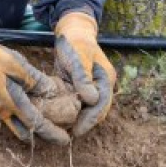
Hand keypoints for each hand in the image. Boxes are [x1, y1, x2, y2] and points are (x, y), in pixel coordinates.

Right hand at [0, 30, 70, 144]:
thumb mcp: (14, 63)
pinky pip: (11, 116)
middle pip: (28, 130)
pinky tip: (32, 106)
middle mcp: (5, 110)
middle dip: (45, 133)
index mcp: (12, 102)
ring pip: (19, 125)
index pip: (37, 123)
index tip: (65, 140)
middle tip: (60, 130)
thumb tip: (50, 91)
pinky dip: (24, 116)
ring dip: (34, 125)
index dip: (52, 133)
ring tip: (50, 120)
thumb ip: (33, 79)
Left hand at [54, 12, 116, 136]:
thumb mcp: (78, 57)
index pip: (102, 104)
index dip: (91, 119)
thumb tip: (91, 100)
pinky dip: (71, 111)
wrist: (70, 31)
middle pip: (96, 110)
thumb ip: (84, 77)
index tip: (78, 131)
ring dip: (78, 119)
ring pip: (87, 109)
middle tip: (69, 135)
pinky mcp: (80, 87)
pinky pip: (77, 103)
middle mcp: (101, 85)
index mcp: (106, 78)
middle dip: (85, 123)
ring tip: (64, 131)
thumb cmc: (75, 42)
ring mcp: (92, 87)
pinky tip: (60, 119)